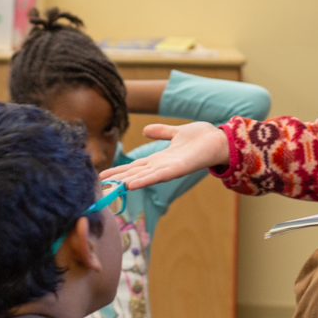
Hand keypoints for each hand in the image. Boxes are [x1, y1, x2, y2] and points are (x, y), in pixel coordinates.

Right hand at [100, 123, 228, 189]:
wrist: (219, 139)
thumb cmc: (201, 137)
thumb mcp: (176, 132)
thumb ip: (162, 132)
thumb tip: (145, 130)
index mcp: (160, 159)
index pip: (135, 166)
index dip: (118, 171)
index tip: (102, 176)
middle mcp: (162, 166)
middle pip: (135, 174)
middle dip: (118, 180)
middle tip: (98, 187)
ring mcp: (169, 169)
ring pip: (143, 177)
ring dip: (128, 183)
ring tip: (112, 188)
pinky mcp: (178, 169)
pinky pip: (158, 175)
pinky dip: (144, 180)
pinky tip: (131, 185)